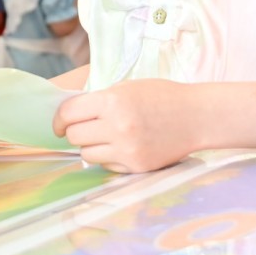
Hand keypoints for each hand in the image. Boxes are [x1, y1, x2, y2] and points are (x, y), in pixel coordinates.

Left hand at [53, 79, 208, 172]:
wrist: (197, 117)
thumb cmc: (162, 97)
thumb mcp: (128, 87)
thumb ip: (99, 100)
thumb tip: (69, 114)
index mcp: (113, 101)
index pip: (68, 113)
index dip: (59, 119)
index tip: (59, 124)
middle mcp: (117, 127)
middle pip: (74, 136)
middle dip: (76, 132)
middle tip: (87, 128)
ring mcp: (127, 150)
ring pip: (86, 155)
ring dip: (91, 147)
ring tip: (107, 137)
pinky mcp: (136, 167)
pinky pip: (106, 166)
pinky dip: (109, 158)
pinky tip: (123, 147)